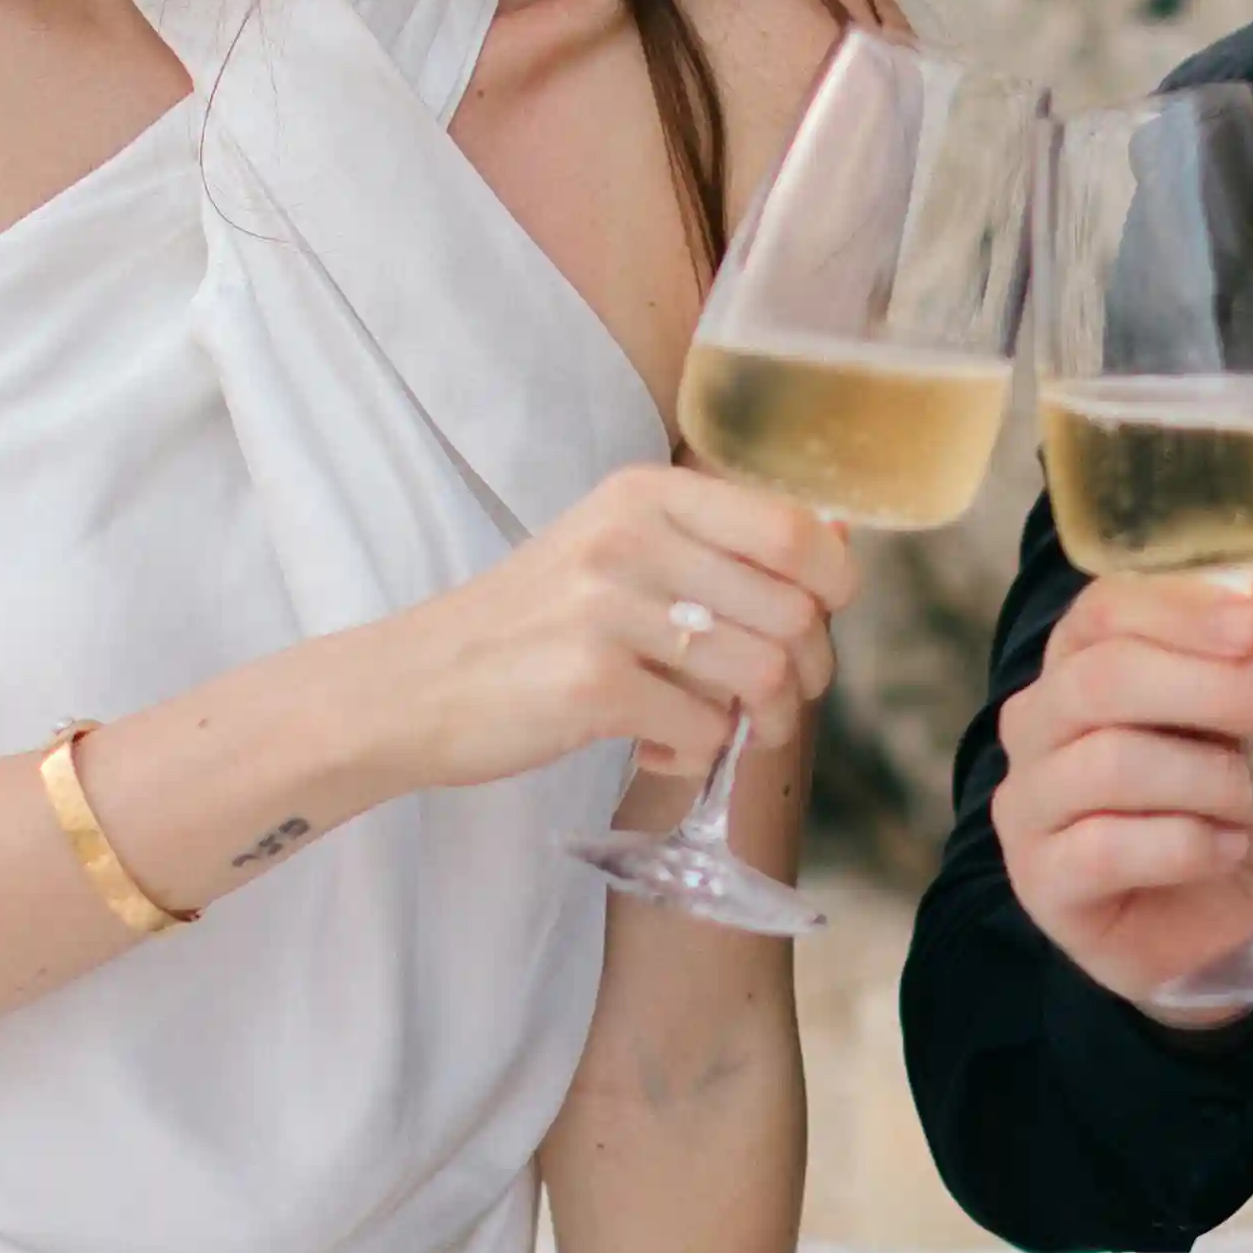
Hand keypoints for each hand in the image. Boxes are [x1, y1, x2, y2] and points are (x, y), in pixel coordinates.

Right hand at [386, 463, 855, 795]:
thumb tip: (839, 546)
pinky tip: (657, 752)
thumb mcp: (617, 552)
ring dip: (760, 724)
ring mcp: (608, 610)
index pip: (794, 529)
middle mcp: (630, 539)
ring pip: (761, 676)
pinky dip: (696, 758)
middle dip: (805, 674)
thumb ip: (717, 547)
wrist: (413, 684)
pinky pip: (705, 732)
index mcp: (646, 494)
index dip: (834, 586)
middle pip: (794, 612)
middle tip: (771, 702)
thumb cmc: (532, 625)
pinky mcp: (591, 685)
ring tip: (722, 732)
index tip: (818, 621)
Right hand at [988, 572, 1252, 1009]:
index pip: (1105, 610)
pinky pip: (1105, 847)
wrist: (1229, 918)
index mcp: (1081, 661)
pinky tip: (1229, 849)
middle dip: (1217, 689)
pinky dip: (1186, 844)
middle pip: (1104, 680)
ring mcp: (1029, 803)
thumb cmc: (1234, 802)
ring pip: (1109, 763)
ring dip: (1211, 778)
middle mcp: (1038, 722)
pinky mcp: (1042, 880)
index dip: (1179, 611)